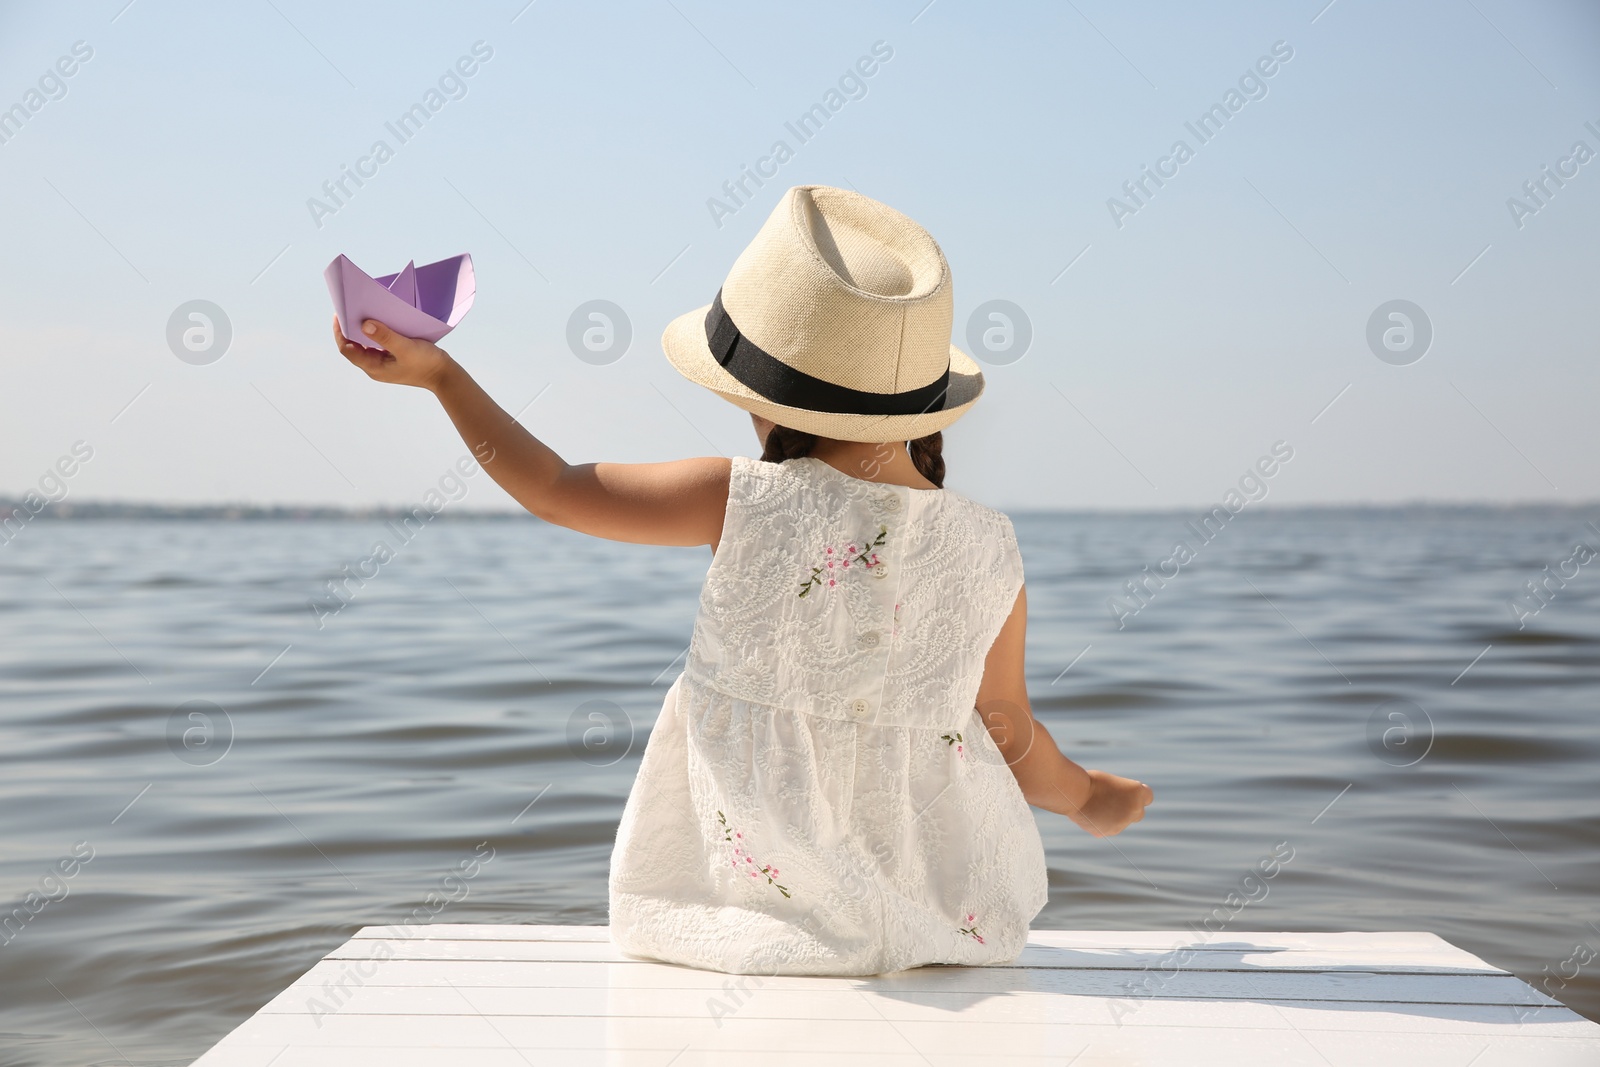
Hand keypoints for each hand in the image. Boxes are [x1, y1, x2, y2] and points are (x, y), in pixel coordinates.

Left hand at [332, 316, 455, 391]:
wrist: (444, 375)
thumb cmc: (426, 363)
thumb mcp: (406, 348)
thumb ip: (385, 337)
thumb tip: (364, 324)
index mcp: (373, 367)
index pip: (346, 348)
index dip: (340, 331)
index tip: (339, 313)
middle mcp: (374, 366)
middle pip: (352, 346)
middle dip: (348, 328)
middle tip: (348, 308)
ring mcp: (382, 363)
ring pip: (363, 344)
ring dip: (361, 329)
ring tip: (361, 311)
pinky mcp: (391, 358)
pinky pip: (375, 343)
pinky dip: (373, 332)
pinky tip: (377, 320)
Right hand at [1066, 769, 1152, 837]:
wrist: (1074, 793)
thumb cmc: (1090, 781)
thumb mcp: (1111, 783)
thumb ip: (1122, 796)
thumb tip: (1122, 809)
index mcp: (1137, 792)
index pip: (1147, 797)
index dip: (1137, 796)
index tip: (1128, 793)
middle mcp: (1135, 809)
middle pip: (1139, 813)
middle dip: (1129, 809)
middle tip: (1113, 801)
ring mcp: (1123, 823)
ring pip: (1122, 821)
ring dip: (1114, 816)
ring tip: (1096, 805)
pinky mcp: (1109, 832)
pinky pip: (1109, 828)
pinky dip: (1102, 823)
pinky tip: (1090, 814)